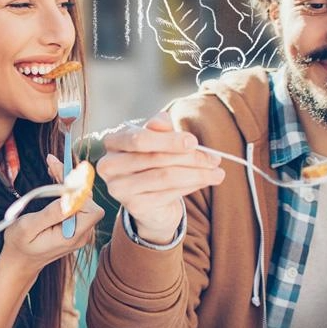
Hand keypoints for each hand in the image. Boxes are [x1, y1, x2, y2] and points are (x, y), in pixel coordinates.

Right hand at [0, 156, 103, 282]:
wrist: (20, 261)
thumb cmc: (19, 244)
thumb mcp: (28, 228)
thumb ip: (50, 214)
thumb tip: (69, 198)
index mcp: (72, 236)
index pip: (91, 210)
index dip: (79, 192)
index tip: (61, 178)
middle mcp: (81, 234)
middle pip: (87, 200)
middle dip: (71, 180)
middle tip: (52, 162)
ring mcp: (79, 230)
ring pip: (82, 198)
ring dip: (68, 181)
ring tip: (52, 164)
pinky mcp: (74, 224)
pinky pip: (76, 202)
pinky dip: (66, 188)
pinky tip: (56, 175)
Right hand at [96, 112, 223, 243]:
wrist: (148, 198)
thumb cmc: (152, 160)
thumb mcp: (157, 140)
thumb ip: (159, 128)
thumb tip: (163, 120)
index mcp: (113, 142)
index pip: (139, 139)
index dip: (168, 140)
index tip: (193, 142)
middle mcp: (109, 166)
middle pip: (155, 158)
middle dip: (190, 158)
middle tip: (215, 159)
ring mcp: (119, 188)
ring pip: (165, 177)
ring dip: (197, 174)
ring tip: (217, 173)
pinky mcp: (134, 206)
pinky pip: (168, 194)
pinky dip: (191, 187)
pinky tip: (203, 182)